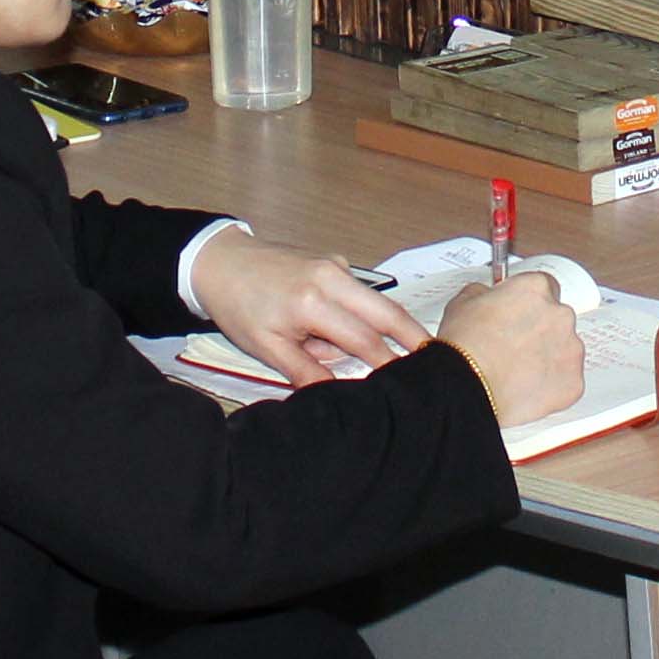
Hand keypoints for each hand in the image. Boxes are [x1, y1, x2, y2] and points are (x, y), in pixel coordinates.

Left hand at [195, 239, 423, 384]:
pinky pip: (355, 294)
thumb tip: (339, 397)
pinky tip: (324, 329)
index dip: (389, 363)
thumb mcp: (266, 347)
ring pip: (372, 303)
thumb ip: (306, 371)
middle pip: (386, 311)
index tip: (408, 383)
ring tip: (332, 350)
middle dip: (413, 335)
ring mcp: (335, 265)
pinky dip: (354, 314)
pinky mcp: (333, 262)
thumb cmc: (239, 307)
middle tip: (437, 358)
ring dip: (376, 328)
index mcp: (313, 302)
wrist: (220, 262)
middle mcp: (332, 277)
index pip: (364, 340)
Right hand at [439, 274, 584, 425]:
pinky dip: (551, 386)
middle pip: (556, 319)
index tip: (520, 312)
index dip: (529, 303)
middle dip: (539, 331)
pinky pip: (566, 382)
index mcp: (536, 289)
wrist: (469, 387)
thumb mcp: (462, 303)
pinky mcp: (573, 383)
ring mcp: (571, 350)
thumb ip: (484, 293)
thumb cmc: (465, 347)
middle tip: (513, 346)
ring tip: (516, 372)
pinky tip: (526, 389)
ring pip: (564, 351)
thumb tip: (486, 296)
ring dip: (547, 358)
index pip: (544, 287)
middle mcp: (560, 315)